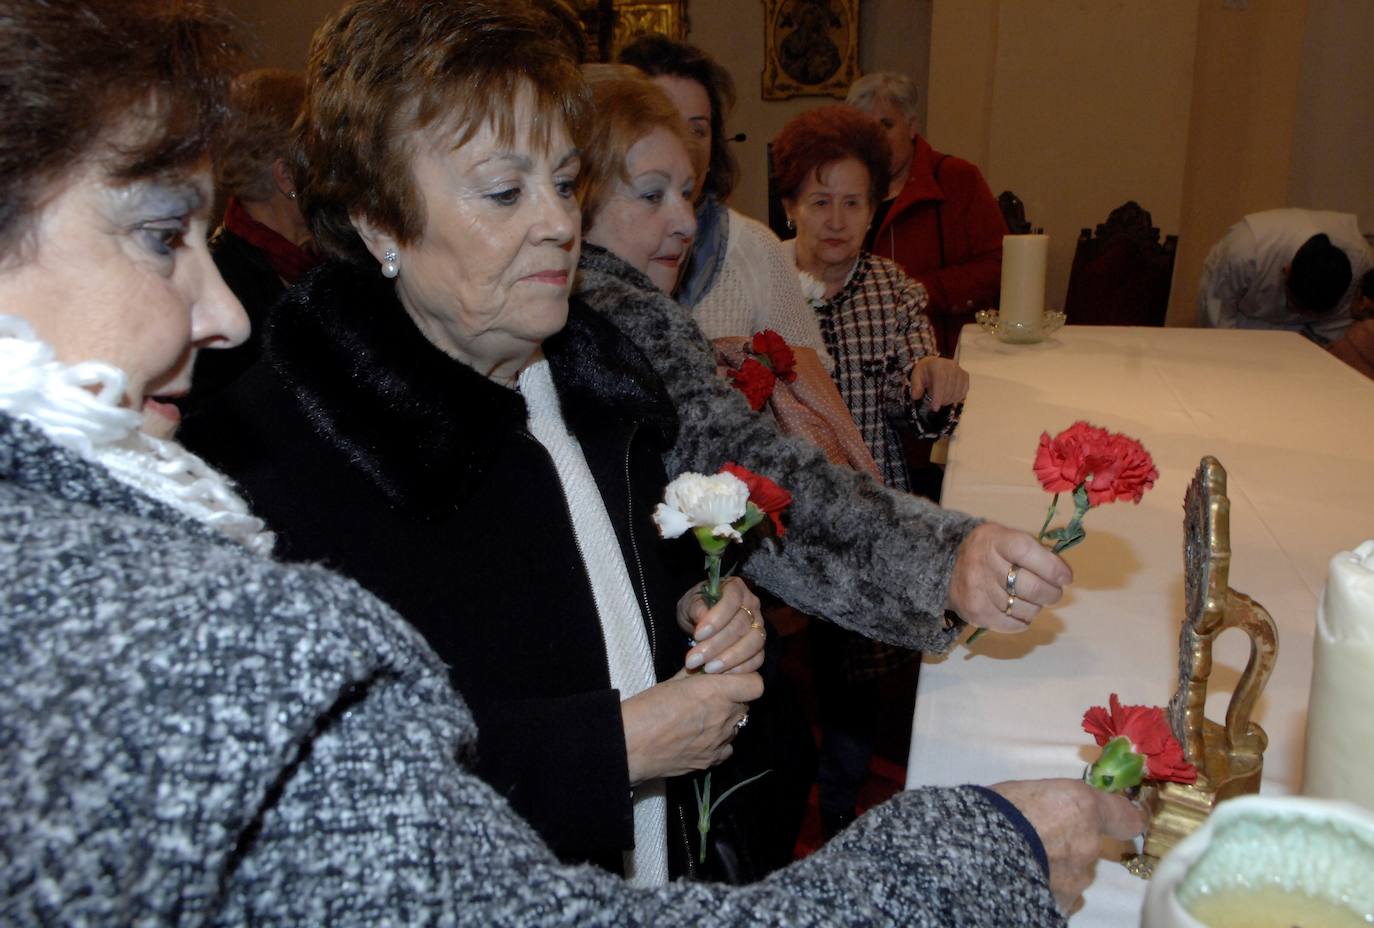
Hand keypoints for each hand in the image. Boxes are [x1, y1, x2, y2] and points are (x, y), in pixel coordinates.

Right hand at [621, 671, 762, 783]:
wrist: (630, 745)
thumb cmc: (647, 708)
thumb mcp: (672, 681)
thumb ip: (696, 675)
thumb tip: (706, 669)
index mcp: (716, 692)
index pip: (755, 685)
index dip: (746, 680)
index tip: (732, 680)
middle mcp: (724, 717)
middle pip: (745, 705)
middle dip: (732, 699)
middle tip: (710, 698)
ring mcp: (720, 742)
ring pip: (736, 726)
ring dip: (725, 720)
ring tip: (700, 719)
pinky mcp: (711, 760)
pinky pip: (726, 748)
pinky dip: (718, 742)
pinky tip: (699, 738)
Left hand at [677, 577, 765, 674]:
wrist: (701, 625)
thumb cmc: (696, 610)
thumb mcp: (689, 605)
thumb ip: (696, 608)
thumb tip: (703, 617)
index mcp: (735, 588)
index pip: (732, 600)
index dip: (716, 619)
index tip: (698, 635)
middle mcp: (752, 605)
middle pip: (741, 625)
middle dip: (716, 645)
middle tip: (694, 659)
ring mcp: (759, 626)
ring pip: (753, 643)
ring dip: (729, 659)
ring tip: (707, 669)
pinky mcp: (759, 646)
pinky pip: (757, 659)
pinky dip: (740, 668)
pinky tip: (722, 674)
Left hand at [910, 356, 969, 408]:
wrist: (935, 364)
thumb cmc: (925, 371)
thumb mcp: (916, 376)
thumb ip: (916, 386)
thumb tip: (916, 396)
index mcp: (937, 365)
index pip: (940, 382)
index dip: (938, 396)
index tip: (934, 408)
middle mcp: (951, 366)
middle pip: (949, 389)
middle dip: (941, 401)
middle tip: (934, 404)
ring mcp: (960, 371)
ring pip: (957, 392)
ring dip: (948, 401)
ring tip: (940, 399)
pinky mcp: (966, 376)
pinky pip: (963, 392)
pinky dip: (956, 399)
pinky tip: (948, 398)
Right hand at [946, 522, 1071, 631]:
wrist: (947, 567)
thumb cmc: (990, 551)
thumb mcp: (1007, 538)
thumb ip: (1035, 552)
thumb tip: (1062, 575)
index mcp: (996, 540)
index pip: (1027, 552)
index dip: (1052, 567)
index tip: (1065, 577)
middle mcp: (984, 564)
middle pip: (1030, 587)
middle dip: (1051, 593)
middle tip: (1054, 593)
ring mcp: (978, 591)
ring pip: (1025, 608)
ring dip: (1036, 607)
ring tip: (1032, 600)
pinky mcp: (977, 613)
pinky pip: (1013, 624)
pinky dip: (1023, 620)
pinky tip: (1020, 611)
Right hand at [990, 778, 1142, 913]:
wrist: (973, 855)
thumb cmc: (992, 812)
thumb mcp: (1025, 790)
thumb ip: (1053, 801)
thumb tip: (1054, 807)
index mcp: (1082, 807)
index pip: (1125, 816)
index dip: (1118, 818)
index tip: (1110, 819)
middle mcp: (1088, 844)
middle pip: (1092, 846)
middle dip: (1071, 844)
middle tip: (1037, 838)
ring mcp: (1077, 879)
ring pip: (1076, 873)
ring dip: (1058, 868)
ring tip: (1023, 862)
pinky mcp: (1062, 905)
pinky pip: (1063, 897)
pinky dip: (1048, 890)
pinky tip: (1023, 882)